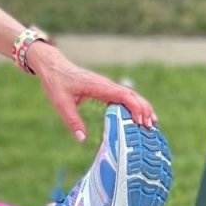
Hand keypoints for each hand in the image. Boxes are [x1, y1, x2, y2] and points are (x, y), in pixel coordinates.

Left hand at [29, 46, 157, 141]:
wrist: (53, 66)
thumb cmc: (56, 83)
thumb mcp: (61, 103)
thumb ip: (72, 121)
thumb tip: (81, 139)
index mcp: (99, 86)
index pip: (123, 95)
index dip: (135, 107)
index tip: (141, 121)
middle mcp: (106, 85)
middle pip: (132, 95)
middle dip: (144, 110)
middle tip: (152, 127)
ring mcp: (107, 86)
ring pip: (130, 96)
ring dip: (141, 107)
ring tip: (151, 124)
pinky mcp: (104, 89)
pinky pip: (122, 97)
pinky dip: (133, 106)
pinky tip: (136, 117)